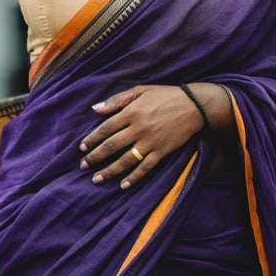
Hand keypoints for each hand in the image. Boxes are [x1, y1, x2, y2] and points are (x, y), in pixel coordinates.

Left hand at [79, 86, 202, 190]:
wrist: (194, 106)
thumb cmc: (166, 95)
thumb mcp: (140, 90)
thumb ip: (117, 100)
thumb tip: (95, 109)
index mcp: (131, 112)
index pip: (105, 129)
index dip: (92, 139)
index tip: (82, 148)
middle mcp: (138, 129)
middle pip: (112, 146)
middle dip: (95, 157)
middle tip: (84, 166)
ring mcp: (150, 142)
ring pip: (125, 160)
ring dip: (109, 171)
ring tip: (97, 179)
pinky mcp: (162, 152)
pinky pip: (145, 168)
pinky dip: (134, 178)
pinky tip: (123, 185)